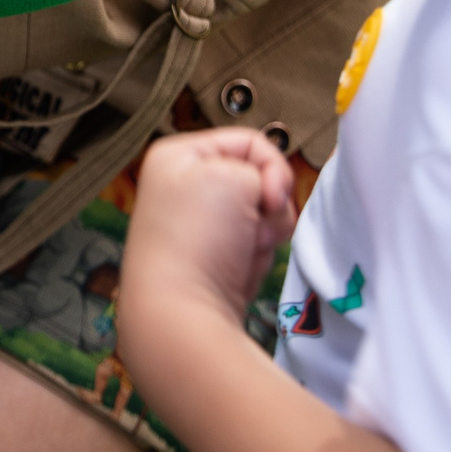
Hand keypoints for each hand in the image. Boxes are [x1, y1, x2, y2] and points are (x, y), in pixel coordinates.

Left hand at [124, 128, 299, 323]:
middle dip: (269, 206)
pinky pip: (255, 245)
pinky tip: (237, 270)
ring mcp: (200, 224)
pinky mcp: (214, 256)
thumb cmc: (199, 236)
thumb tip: (265, 204)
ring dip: (265, 234)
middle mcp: (184, 187)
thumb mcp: (234, 176)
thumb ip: (261, 171)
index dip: (272, 167)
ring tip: (242, 250)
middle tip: (253, 225)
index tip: (271, 195)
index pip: (249, 141)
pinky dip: (256, 257)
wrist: (183, 310)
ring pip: (262, 215)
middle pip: (259, 181)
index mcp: (177, 155)